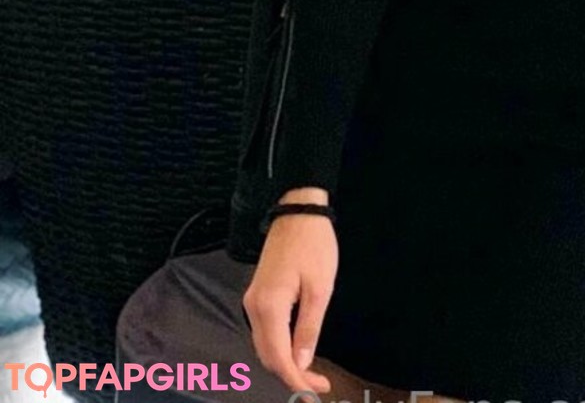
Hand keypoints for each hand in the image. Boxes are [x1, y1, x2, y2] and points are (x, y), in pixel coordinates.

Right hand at [243, 212, 337, 395]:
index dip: (296, 381)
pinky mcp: (258, 294)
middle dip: (291, 376)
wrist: (299, 210)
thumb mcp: (319, 288)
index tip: (316, 391)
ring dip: (285, 363)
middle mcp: (254, 307)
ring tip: (311, 373)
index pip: (278, 358)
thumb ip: (308, 328)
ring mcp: (253, 300)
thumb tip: (301, 363)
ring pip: (265, 346)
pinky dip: (279, 347)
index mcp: (268, 306)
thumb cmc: (313, 244)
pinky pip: (265, 331)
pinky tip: (297, 350)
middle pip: (267, 356)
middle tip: (318, 385)